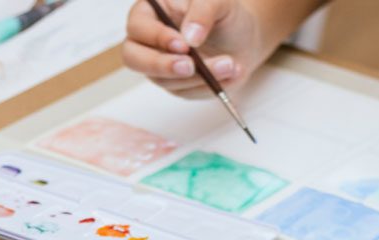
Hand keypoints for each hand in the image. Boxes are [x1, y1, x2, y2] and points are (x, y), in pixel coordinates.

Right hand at [123, 0, 266, 97]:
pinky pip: (185, 92)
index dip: (157, 37)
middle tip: (189, 66)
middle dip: (162, 66)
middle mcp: (149, 40)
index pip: (138, 27)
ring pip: (164, 80)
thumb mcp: (217, 1)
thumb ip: (202, 12)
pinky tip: (229, 73)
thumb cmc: (225, 13)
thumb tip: (189, 37)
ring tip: (229, 64)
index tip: (183, 45)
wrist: (244, 37)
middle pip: (134, 59)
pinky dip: (208, 86)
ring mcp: (160, 65)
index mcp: (150, 12)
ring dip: (198, 77)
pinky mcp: (176, 84)